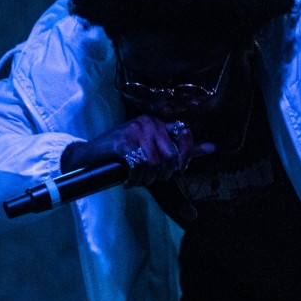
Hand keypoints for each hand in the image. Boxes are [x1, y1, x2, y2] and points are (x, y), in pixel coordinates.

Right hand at [61, 115, 214, 187]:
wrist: (89, 155)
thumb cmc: (122, 153)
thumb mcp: (153, 146)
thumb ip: (182, 147)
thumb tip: (212, 148)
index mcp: (157, 121)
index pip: (185, 133)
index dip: (187, 155)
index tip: (179, 169)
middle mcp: (148, 122)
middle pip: (171, 155)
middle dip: (164, 174)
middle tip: (150, 178)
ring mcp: (135, 131)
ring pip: (156, 163)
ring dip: (148, 179)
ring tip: (138, 179)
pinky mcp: (123, 143)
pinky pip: (140, 167)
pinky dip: (135, 179)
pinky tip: (128, 180)